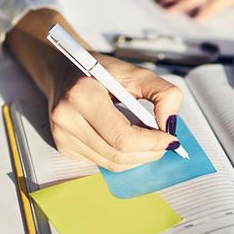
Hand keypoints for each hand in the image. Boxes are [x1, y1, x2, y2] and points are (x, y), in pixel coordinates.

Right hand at [7, 9, 181, 171]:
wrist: (63, 71)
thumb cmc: (97, 70)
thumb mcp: (134, 72)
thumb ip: (162, 93)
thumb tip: (170, 124)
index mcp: (82, 95)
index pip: (122, 136)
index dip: (152, 142)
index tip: (170, 139)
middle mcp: (67, 119)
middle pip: (119, 154)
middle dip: (149, 152)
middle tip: (165, 142)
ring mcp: (63, 136)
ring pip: (112, 163)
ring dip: (138, 156)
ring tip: (148, 139)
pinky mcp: (64, 147)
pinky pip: (102, 162)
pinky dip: (122, 156)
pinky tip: (127, 139)